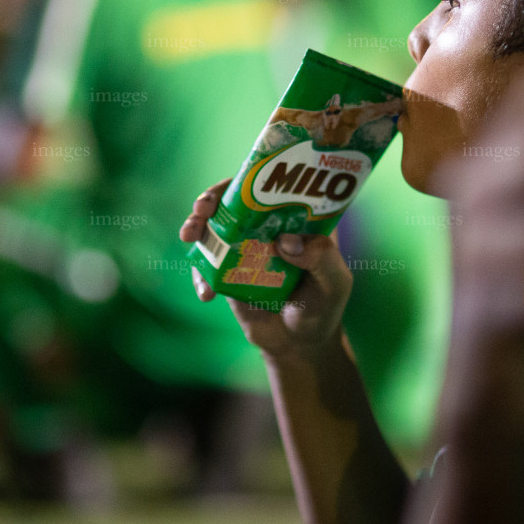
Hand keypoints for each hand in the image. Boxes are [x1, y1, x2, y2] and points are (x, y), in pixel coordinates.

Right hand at [180, 180, 353, 360]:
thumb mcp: (334, 284)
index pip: (273, 187)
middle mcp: (267, 229)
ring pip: (214, 227)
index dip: (253, 178)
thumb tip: (286, 240)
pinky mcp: (226, 273)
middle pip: (235, 201)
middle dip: (213, 197)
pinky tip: (206, 293)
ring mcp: (243, 249)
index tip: (238, 182)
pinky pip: (205, 266)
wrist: (298, 345)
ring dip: (196, 225)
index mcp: (295, 221)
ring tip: (188, 235)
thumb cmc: (323, 308)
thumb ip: (321, 259)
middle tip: (202, 207)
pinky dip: (198, 275)